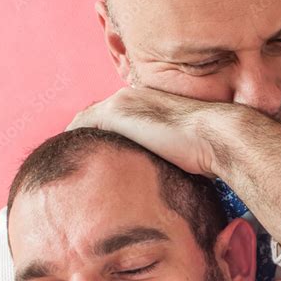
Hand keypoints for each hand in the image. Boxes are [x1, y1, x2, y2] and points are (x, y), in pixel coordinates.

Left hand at [67, 87, 280, 246]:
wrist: (219, 138)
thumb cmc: (212, 152)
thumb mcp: (186, 155)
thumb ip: (170, 159)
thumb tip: (171, 182)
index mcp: (149, 104)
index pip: (113, 120)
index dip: (99, 139)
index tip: (90, 161)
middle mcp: (133, 98)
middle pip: (94, 118)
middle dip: (80, 139)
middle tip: (66, 166)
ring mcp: (124, 102)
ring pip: (85, 121)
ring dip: (73, 142)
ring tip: (61, 168)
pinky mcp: (119, 113)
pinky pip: (83, 125)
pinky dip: (72, 142)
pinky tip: (65, 164)